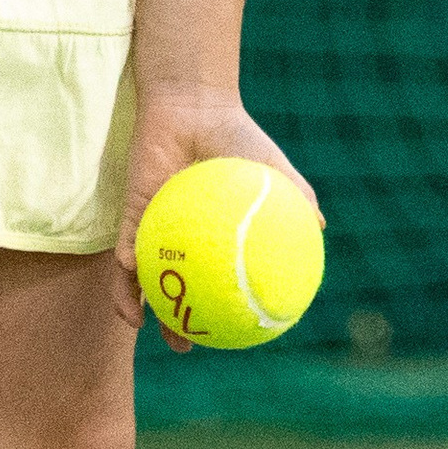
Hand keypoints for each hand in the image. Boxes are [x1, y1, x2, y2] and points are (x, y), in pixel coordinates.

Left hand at [111, 85, 319, 342]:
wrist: (195, 104)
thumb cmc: (235, 135)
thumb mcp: (272, 168)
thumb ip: (295, 196)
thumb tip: (322, 228)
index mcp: (212, 241)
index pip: (215, 288)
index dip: (219, 315)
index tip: (231, 337)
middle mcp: (180, 242)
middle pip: (174, 293)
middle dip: (174, 323)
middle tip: (184, 344)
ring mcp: (153, 228)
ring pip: (141, 277)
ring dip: (134, 301)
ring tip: (139, 324)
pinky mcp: (130, 209)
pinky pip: (125, 241)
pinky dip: (126, 260)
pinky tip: (130, 271)